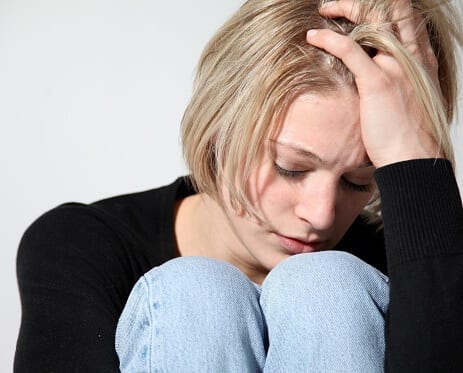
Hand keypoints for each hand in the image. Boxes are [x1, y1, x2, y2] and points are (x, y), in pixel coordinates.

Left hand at [306, 0, 442, 167]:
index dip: (382, 6)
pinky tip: (313, 36)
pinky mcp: (378, 81)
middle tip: (335, 5)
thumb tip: (379, 80)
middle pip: (391, 8)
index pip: (404, 17)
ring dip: (345, 7)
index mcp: (421, 59)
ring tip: (324, 10)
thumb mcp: (412, 100)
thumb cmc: (410, 136)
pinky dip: (328, 39)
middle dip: (361, 1)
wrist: (414, 158)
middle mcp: (412, 56)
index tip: (358, 11)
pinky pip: (349, 49)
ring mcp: (396, 66)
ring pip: (373, 18)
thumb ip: (400, 81)